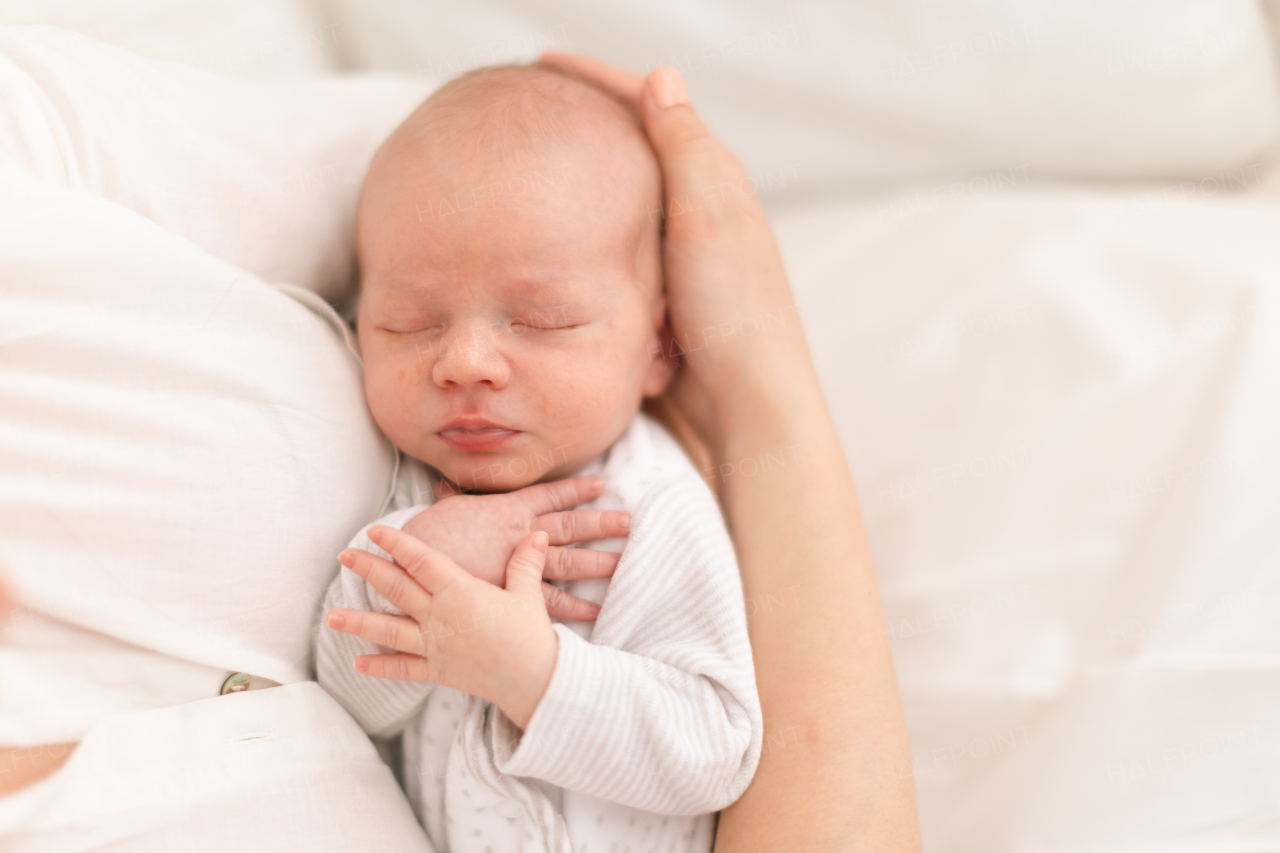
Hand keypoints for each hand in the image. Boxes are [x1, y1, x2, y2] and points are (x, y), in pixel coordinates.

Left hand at [327, 525, 556, 729]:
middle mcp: (440, 617)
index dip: (397, 543)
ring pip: (389, 630)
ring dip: (358, 622)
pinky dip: (380, 666)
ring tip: (331, 616)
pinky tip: (357, 663)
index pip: (421, 560)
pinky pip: (403, 668)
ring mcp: (435, 646)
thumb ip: (525, 562)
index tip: (374, 530)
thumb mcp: (528, 594)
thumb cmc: (532, 635)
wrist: (535, 681)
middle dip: (368, 570)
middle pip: (396, 589)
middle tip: (344, 556)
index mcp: (460, 592)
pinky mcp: (437, 671)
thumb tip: (534, 534)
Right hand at [401, 475, 628, 621]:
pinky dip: (576, 607)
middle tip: (630, 523)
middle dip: (602, 523)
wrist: (414, 564)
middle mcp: (523, 533)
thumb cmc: (428, 535)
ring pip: (570, 561)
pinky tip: (596, 611)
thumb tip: (445, 486)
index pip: (550, 495)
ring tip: (625, 563)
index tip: (600, 485)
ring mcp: (522, 564)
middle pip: (572, 525)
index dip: (576, 489)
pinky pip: (553, 600)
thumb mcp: (446, 509)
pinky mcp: (516, 592)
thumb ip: (455, 499)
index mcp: (509, 509)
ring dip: (600, 562)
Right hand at [539, 54, 808, 455]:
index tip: (541, 67)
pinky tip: (580, 278)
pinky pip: (618, 272)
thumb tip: (660, 76)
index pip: (651, 108)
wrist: (745, 407)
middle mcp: (700, 214)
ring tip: (549, 201)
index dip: (596, 81)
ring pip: (617, 219)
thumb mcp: (706, 218)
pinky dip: (603, 277)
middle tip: (531, 125)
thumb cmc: (734, 313)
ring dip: (592, 221)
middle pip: (632, 157)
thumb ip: (683, 148)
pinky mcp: (665, 301)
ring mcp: (681, 260)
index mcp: (715, 181)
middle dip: (588, 143)